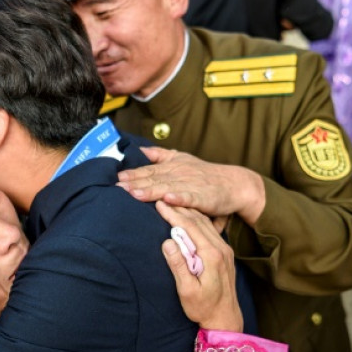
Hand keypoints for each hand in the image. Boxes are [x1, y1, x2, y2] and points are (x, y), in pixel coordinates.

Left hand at [116, 147, 266, 226]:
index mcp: (173, 166)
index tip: (116, 179)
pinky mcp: (203, 196)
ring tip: (135, 194)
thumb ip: (160, 155)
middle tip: (117, 188)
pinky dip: (178, 198)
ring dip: (151, 191)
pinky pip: (189, 197)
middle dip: (135, 183)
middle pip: (154, 178)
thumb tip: (140, 150)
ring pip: (167, 187)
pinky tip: (167, 200)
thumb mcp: (181, 159)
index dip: (132, 174)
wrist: (234, 184)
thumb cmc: (205, 175)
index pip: (149, 170)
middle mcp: (180, 173)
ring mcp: (191, 184)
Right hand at [157, 201, 241, 332]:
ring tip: (171, 203)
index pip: (190, 227)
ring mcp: (225, 250)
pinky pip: (209, 229)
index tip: (158, 203)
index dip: (173, 213)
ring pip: (205, 223)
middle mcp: (221, 249)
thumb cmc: (203, 308)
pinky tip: (187, 216)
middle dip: (179, 208)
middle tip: (161, 198)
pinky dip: (196, 220)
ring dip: (188, 211)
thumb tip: (167, 242)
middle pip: (198, 220)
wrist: (225, 319)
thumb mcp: (187, 291)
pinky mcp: (224, 253)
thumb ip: (178, 266)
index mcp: (212, 256)